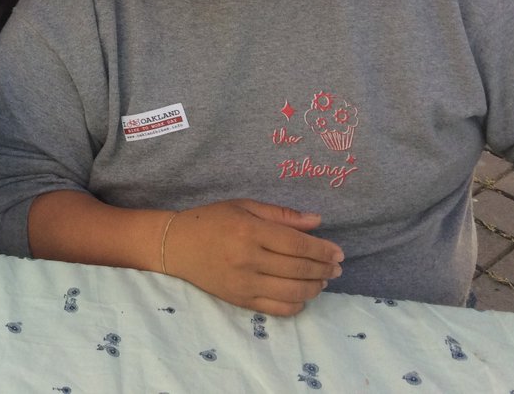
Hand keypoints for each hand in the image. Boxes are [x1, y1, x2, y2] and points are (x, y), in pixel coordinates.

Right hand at [163, 199, 343, 316]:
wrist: (176, 245)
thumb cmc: (210, 220)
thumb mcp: (243, 206)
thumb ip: (281, 214)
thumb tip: (316, 221)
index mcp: (249, 231)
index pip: (296, 243)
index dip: (322, 249)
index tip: (338, 252)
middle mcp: (248, 258)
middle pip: (298, 268)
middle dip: (324, 268)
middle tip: (337, 267)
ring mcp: (244, 283)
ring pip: (292, 291)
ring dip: (315, 287)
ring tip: (323, 280)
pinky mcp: (240, 300)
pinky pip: (277, 308)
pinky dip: (297, 304)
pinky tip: (303, 295)